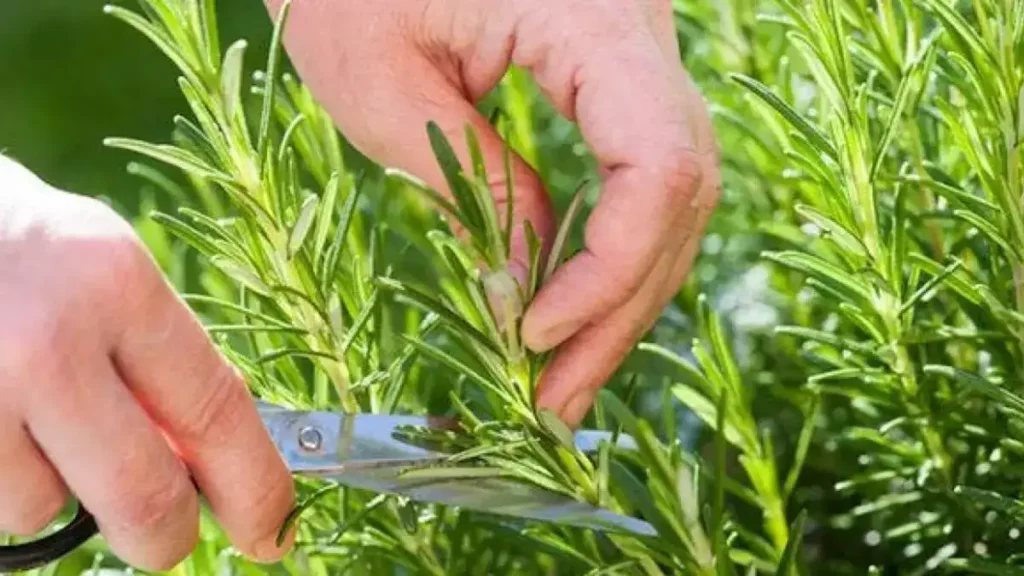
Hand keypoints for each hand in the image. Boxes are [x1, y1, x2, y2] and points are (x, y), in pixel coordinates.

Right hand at [0, 157, 294, 569]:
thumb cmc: (17, 248)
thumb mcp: (99, 272)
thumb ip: (154, 358)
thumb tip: (205, 460)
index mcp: (117, 282)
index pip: (215, 409)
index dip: (256, 487)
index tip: (275, 531)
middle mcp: (48, 340)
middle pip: (144, 495)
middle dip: (165, 536)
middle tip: (166, 539)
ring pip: (43, 507)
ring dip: (51, 489)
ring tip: (26, 415)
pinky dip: (0, 475)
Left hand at [269, 0, 719, 425]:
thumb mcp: (379, 86)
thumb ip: (473, 187)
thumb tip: (528, 293)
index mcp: (589, 14)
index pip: (660, 162)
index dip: (611, 268)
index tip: (533, 334)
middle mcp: (641, 25)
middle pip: (680, 192)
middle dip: (618, 308)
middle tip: (555, 401)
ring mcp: (636, 48)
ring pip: (671, 193)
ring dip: (618, 293)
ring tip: (558, 378)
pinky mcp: (615, 72)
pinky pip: (640, 173)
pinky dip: (608, 250)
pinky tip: (568, 309)